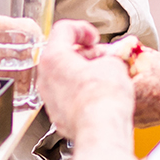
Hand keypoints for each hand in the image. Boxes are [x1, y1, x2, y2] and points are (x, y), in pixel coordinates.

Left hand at [37, 20, 134, 139]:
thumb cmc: (103, 98)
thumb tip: (109, 60)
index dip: (83, 29)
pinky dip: (81, 91)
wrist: (102, 130)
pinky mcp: (58, 115)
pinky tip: (98, 94)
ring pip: (64, 77)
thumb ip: (106, 56)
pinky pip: (67, 96)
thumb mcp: (113, 64)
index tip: (94, 37)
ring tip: (104, 76)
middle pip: (62, 55)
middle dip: (84, 53)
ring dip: (82, 73)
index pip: (63, 29)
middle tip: (103, 56)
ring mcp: (50, 98)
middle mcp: (45, 78)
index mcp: (54, 58)